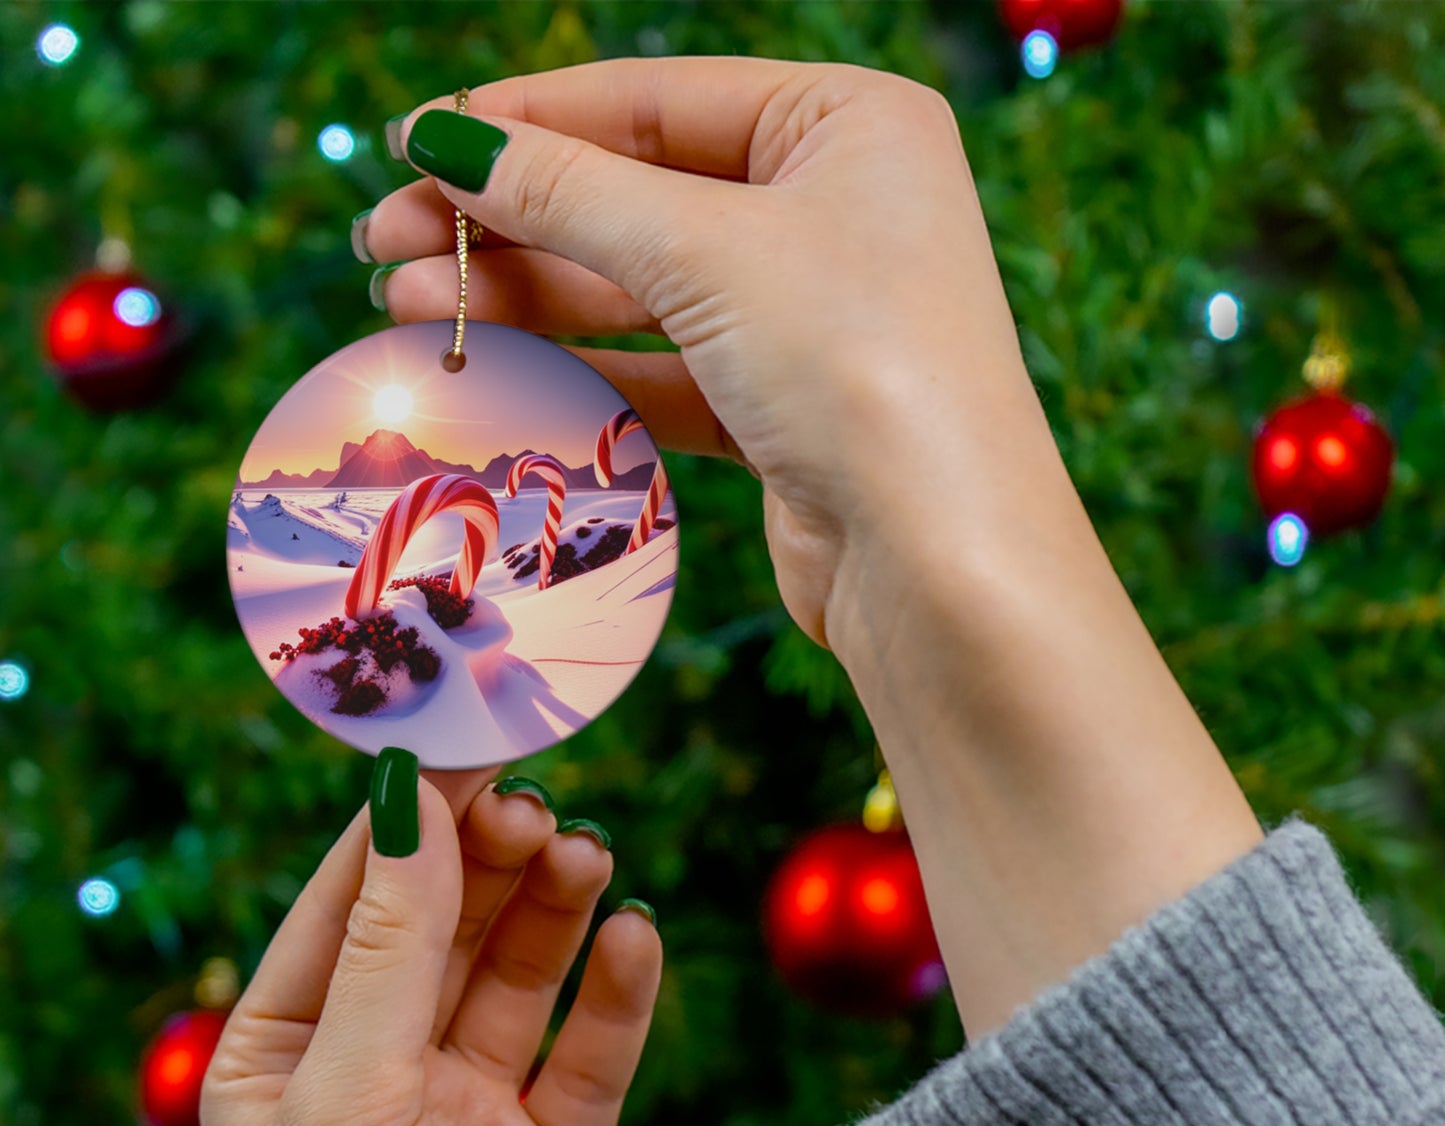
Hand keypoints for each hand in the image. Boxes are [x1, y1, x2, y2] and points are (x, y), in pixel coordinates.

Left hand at [201, 762, 661, 1125]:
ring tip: (589, 858)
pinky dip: (617, 994)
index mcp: (289, 1052)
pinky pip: (591, 1055)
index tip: (470, 743)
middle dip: (491, 862)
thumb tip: (411, 799)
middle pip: (447, 927)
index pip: (353, 900)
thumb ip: (391, 945)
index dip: (410, 821)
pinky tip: (635, 940)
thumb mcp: (346, 1095)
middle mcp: (379, 1071)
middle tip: (540, 808)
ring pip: (522, 977)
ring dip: (555, 912)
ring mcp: (469, 1113)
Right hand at [360, 56, 1049, 653]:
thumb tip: (445, 140)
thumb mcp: (706, 251)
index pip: (654, 100)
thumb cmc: (856, 366)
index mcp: (847, 124)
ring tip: (406, 306)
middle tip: (384, 242)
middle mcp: (835, 209)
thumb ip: (569, 192)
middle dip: (509, 219)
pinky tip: (492, 368)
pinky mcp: (783, 408)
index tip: (413, 142)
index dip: (526, 120)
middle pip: (637, 195)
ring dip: (527, 297)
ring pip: (641, 289)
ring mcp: (810, 314)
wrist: (938, 561)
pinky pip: (664, 370)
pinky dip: (582, 370)